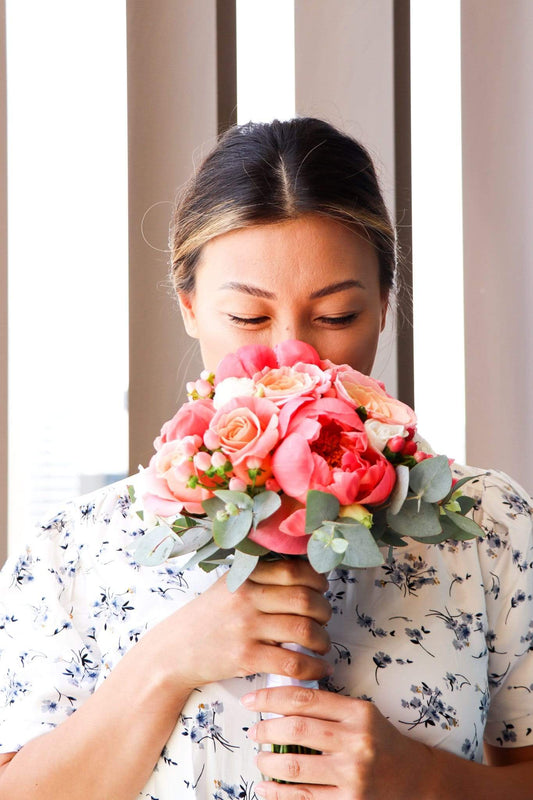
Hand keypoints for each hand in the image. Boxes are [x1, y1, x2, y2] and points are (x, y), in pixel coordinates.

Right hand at [142, 559, 332, 693]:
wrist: (173, 652)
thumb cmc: (206, 619)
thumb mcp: (227, 587)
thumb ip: (260, 578)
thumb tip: (305, 575)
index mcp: (244, 577)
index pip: (293, 570)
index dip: (317, 580)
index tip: (321, 589)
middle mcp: (246, 598)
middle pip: (304, 598)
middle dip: (324, 611)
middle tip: (324, 619)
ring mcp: (246, 627)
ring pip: (303, 629)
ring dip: (322, 639)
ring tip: (322, 644)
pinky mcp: (245, 657)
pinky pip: (292, 662)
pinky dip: (313, 667)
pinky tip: (317, 668)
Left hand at [242, 685, 433, 798]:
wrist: (414, 778)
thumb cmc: (381, 741)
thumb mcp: (362, 714)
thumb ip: (328, 707)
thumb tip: (280, 702)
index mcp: (357, 712)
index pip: (304, 699)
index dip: (271, 697)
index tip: (251, 700)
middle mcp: (356, 741)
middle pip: (296, 729)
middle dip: (266, 729)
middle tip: (254, 731)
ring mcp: (352, 774)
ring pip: (295, 766)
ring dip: (268, 762)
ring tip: (259, 758)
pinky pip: (304, 797)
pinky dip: (278, 793)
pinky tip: (265, 787)